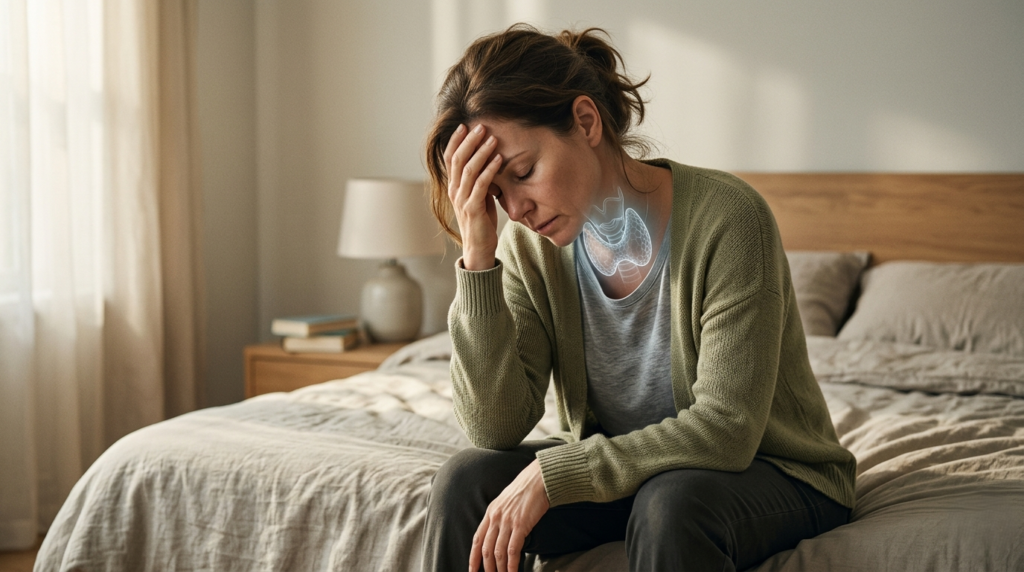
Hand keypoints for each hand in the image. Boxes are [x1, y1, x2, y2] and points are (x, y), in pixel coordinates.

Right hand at [444, 123, 501, 269]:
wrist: (479, 248)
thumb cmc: (481, 220)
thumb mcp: (479, 196)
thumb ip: (479, 179)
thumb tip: (488, 160)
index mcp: (453, 186)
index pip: (450, 158)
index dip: (456, 141)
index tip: (465, 126)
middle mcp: (454, 191)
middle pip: (457, 160)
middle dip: (469, 141)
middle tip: (481, 126)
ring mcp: (461, 200)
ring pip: (468, 170)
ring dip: (481, 152)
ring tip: (492, 139)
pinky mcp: (472, 209)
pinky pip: (480, 185)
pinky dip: (490, 170)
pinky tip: (499, 159)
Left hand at [470, 460, 548, 571]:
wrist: (538, 479)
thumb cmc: (525, 490)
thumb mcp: (505, 502)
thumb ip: (499, 516)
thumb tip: (499, 533)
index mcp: (490, 512)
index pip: (477, 539)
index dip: (473, 558)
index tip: (472, 570)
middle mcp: (495, 518)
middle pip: (486, 549)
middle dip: (487, 568)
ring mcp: (507, 522)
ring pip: (498, 552)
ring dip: (500, 569)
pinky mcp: (520, 525)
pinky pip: (513, 550)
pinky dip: (511, 564)